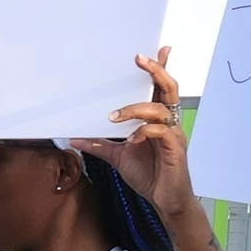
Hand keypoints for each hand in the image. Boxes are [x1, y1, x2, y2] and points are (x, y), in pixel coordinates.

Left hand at [79, 50, 197, 224]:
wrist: (165, 201)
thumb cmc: (149, 176)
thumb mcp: (118, 157)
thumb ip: (100, 145)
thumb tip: (75, 139)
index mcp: (159, 119)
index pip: (161, 88)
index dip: (161, 68)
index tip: (159, 49)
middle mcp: (169, 122)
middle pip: (169, 88)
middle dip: (156, 71)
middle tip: (140, 59)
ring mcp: (174, 134)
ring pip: (160, 109)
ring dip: (135, 109)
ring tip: (114, 117)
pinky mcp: (175, 148)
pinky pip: (160, 131)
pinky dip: (143, 132)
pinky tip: (132, 140)